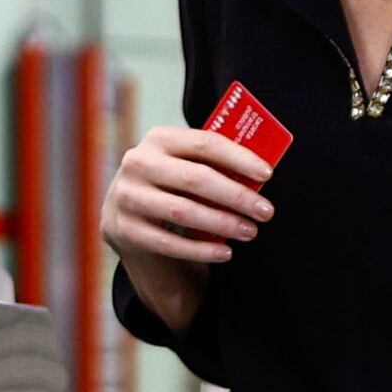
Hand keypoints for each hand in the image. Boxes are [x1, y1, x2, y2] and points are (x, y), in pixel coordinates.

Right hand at [107, 123, 273, 328]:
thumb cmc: (169, 184)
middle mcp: (138, 163)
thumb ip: (212, 165)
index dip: (238, 157)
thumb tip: (258, 176)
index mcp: (159, 138)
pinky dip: (200, 250)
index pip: (204, 143)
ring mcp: (127, 196)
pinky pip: (168, 243)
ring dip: (222, 224)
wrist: (125, 213)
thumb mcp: (183, 165)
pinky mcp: (124, 228)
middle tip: (265, 211)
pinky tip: (225, 253)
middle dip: (236, 196)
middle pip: (195, 178)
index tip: (267, 173)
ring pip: (183, 211)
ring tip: (249, 231)